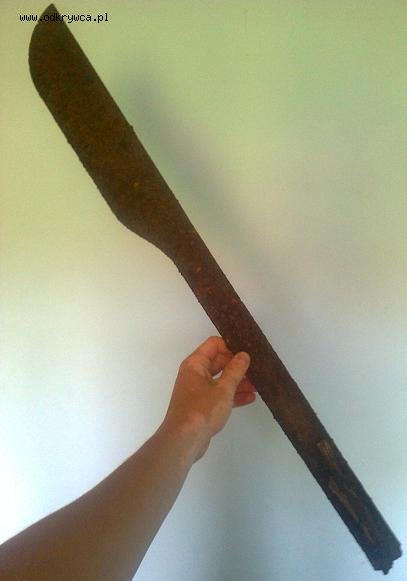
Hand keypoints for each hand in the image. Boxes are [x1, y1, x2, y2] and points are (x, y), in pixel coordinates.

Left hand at [161, 336, 254, 460]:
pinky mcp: (201, 405)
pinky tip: (250, 398)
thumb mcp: (223, 388)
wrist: (184, 440)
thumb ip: (235, 370)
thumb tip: (243, 355)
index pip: (214, 344)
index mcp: (195, 363)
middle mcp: (194, 373)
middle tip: (257, 369)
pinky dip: (232, 395)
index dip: (231, 346)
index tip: (248, 353)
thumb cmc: (202, 410)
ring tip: (258, 385)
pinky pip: (219, 394)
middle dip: (237, 365)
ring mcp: (197, 390)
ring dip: (238, 382)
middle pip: (218, 362)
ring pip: (220, 379)